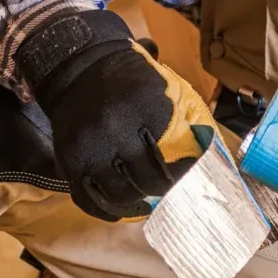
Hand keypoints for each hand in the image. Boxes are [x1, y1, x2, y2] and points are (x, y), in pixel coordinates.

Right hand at [21, 10, 212, 220]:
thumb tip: (208, 156)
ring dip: (134, 203)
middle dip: (160, 191)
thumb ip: (182, 121)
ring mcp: (90, 147)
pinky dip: (104, 209)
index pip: (172, 160)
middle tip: (168, 193)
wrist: (80, 68)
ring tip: (144, 202)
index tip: (190, 182)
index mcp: (148, 109)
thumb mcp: (163, 89)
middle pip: (146, 181)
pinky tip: (118, 208)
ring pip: (117, 195)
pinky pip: (87, 199)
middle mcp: (117, 130)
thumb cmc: (130, 81)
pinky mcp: (69, 159)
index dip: (182, 177)